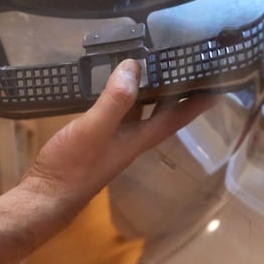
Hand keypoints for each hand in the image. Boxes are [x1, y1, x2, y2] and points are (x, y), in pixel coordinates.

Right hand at [21, 59, 215, 207]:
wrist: (45, 196)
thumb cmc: (72, 166)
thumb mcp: (94, 129)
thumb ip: (115, 101)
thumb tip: (135, 67)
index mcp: (138, 139)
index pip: (175, 118)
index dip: (196, 103)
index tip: (217, 86)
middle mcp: (131, 140)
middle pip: (162, 114)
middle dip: (177, 93)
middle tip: (186, 67)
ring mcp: (113, 141)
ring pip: (140, 113)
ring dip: (150, 92)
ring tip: (154, 67)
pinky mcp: (96, 139)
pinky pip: (118, 113)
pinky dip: (123, 96)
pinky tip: (114, 86)